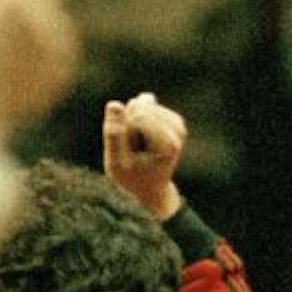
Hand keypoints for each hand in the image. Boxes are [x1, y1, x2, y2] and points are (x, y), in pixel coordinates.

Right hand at [101, 93, 186, 219]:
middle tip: (134, 150)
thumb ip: (113, 135)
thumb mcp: (116, 163)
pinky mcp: (170, 116)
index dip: (125, 133)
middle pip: (137, 108)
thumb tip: (114, 104)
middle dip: (128, 126)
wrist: (151, 188)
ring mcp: (176, 121)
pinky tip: (141, 137)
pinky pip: (140, 104)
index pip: (137, 116)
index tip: (133, 155)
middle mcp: (178, 129)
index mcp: (169, 143)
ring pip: (138, 105)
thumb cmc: (133, 178)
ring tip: (138, 145)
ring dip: (132, 124)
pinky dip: (135, 119)